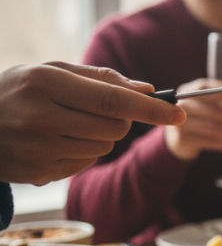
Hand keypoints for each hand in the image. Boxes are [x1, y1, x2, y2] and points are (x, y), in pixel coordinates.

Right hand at [0, 62, 184, 184]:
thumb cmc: (17, 91)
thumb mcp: (51, 71)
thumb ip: (101, 78)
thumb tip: (148, 89)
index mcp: (45, 83)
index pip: (113, 100)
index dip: (151, 109)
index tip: (179, 113)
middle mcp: (40, 117)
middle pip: (115, 128)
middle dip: (120, 120)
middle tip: (99, 111)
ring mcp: (37, 149)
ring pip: (103, 148)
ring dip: (100, 137)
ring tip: (67, 124)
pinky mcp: (37, 173)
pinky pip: (84, 164)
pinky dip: (81, 153)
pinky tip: (55, 142)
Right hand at [163, 79, 221, 160]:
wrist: (178, 138)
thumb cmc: (200, 115)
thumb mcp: (208, 102)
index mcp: (188, 91)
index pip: (204, 88)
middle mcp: (181, 106)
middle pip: (213, 111)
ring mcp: (180, 124)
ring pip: (214, 128)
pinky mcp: (184, 140)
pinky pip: (211, 142)